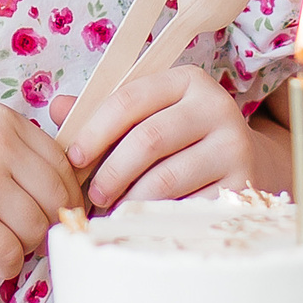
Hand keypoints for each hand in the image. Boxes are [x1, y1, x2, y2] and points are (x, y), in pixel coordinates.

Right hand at [0, 100, 81, 282]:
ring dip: (29, 247)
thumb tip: (48, 189)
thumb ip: (9, 148)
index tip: (59, 213)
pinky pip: (9, 250)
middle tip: (37, 238)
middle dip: (53, 224)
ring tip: (11, 249)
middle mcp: (2, 146)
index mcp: (6, 121)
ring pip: (37, 226)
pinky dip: (9, 265)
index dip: (68, 195)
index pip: (63, 163)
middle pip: (57, 196)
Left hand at [54, 65, 254, 208]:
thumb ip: (104, 113)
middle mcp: (216, 106)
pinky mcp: (242, 185)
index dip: (94, 131)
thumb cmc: (181, 139)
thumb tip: (58, 109)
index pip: (129, 99)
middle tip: (93, 195)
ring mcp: (233, 146)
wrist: (244, 162)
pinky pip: (186, 207)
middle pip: (148, 139)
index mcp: (188, 80)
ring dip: (130, 199)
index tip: (73, 159)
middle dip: (111, 171)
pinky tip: (142, 221)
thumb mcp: (148, 115)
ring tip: (114, 210)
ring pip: (166, 178)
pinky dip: (157, 218)